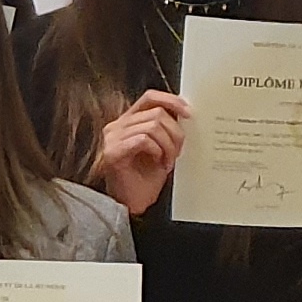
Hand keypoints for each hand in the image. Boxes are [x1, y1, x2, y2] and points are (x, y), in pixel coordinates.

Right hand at [94, 90, 190, 215]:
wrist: (133, 203)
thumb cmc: (146, 177)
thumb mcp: (161, 146)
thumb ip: (165, 128)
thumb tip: (185, 113)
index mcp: (127, 121)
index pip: (149, 97)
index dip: (171, 100)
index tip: (189, 113)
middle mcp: (116, 126)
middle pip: (156, 113)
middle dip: (175, 132)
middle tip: (178, 152)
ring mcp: (112, 138)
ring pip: (153, 126)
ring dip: (168, 145)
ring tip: (168, 161)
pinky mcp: (113, 152)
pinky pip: (144, 140)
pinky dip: (157, 151)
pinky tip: (158, 163)